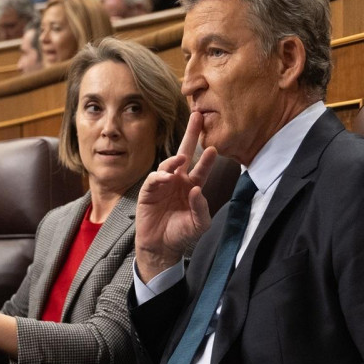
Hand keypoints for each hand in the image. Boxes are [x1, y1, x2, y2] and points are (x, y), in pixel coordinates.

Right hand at [135, 113, 217, 281]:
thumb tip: (197, 189)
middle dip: (191, 134)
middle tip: (197, 116)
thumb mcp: (199, 224)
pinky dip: (160, 176)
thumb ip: (201, 207)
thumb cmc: (182, 234)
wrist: (162, 247)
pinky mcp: (149, 191)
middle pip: (185, 153)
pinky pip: (154, 179)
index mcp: (192, 186)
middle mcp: (178, 181)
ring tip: (181, 160)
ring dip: (174, 161)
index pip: (202, 168)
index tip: (215, 149)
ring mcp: (163, 184)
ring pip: (168, 164)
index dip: (208, 159)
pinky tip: (167, 178)